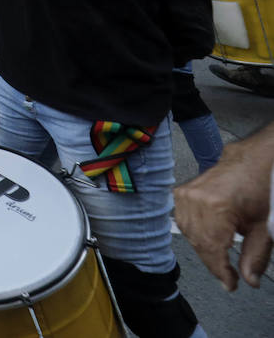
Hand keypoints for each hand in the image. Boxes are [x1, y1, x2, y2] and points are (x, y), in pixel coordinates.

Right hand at [174, 134, 273, 290]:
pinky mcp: (181, 191)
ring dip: (204, 248)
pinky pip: (183, 220)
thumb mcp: (264, 225)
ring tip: (220, 257)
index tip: (230, 285)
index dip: (221, 272)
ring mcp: (185, 194)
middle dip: (213, 262)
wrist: (252, 160)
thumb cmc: (261, 185)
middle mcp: (195, 199)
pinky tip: (207, 238)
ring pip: (188, 234)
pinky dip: (195, 233)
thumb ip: (255, 255)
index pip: (212, 249)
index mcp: (215, 206)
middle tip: (228, 275)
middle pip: (198, 243)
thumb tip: (249, 279)